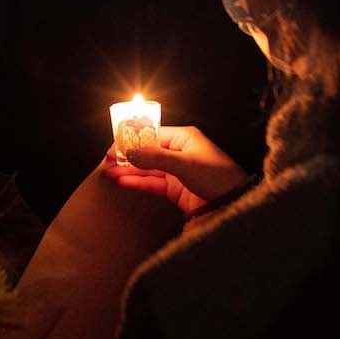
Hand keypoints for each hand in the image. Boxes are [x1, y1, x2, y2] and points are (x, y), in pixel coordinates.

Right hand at [105, 125, 247, 213]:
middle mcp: (179, 152)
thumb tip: (128, 152)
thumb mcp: (184, 164)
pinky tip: (123, 182)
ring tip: (109, 172)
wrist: (234, 204)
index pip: (152, 134)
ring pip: (148, 168)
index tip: (114, 145)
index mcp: (184, 137)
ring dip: (129, 170)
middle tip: (106, 160)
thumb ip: (155, 158)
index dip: (132, 140)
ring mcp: (177, 171)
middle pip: (147, 151)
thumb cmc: (215, 176)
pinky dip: (138, 182)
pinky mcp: (176, 189)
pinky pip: (153, 183)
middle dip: (127, 156)